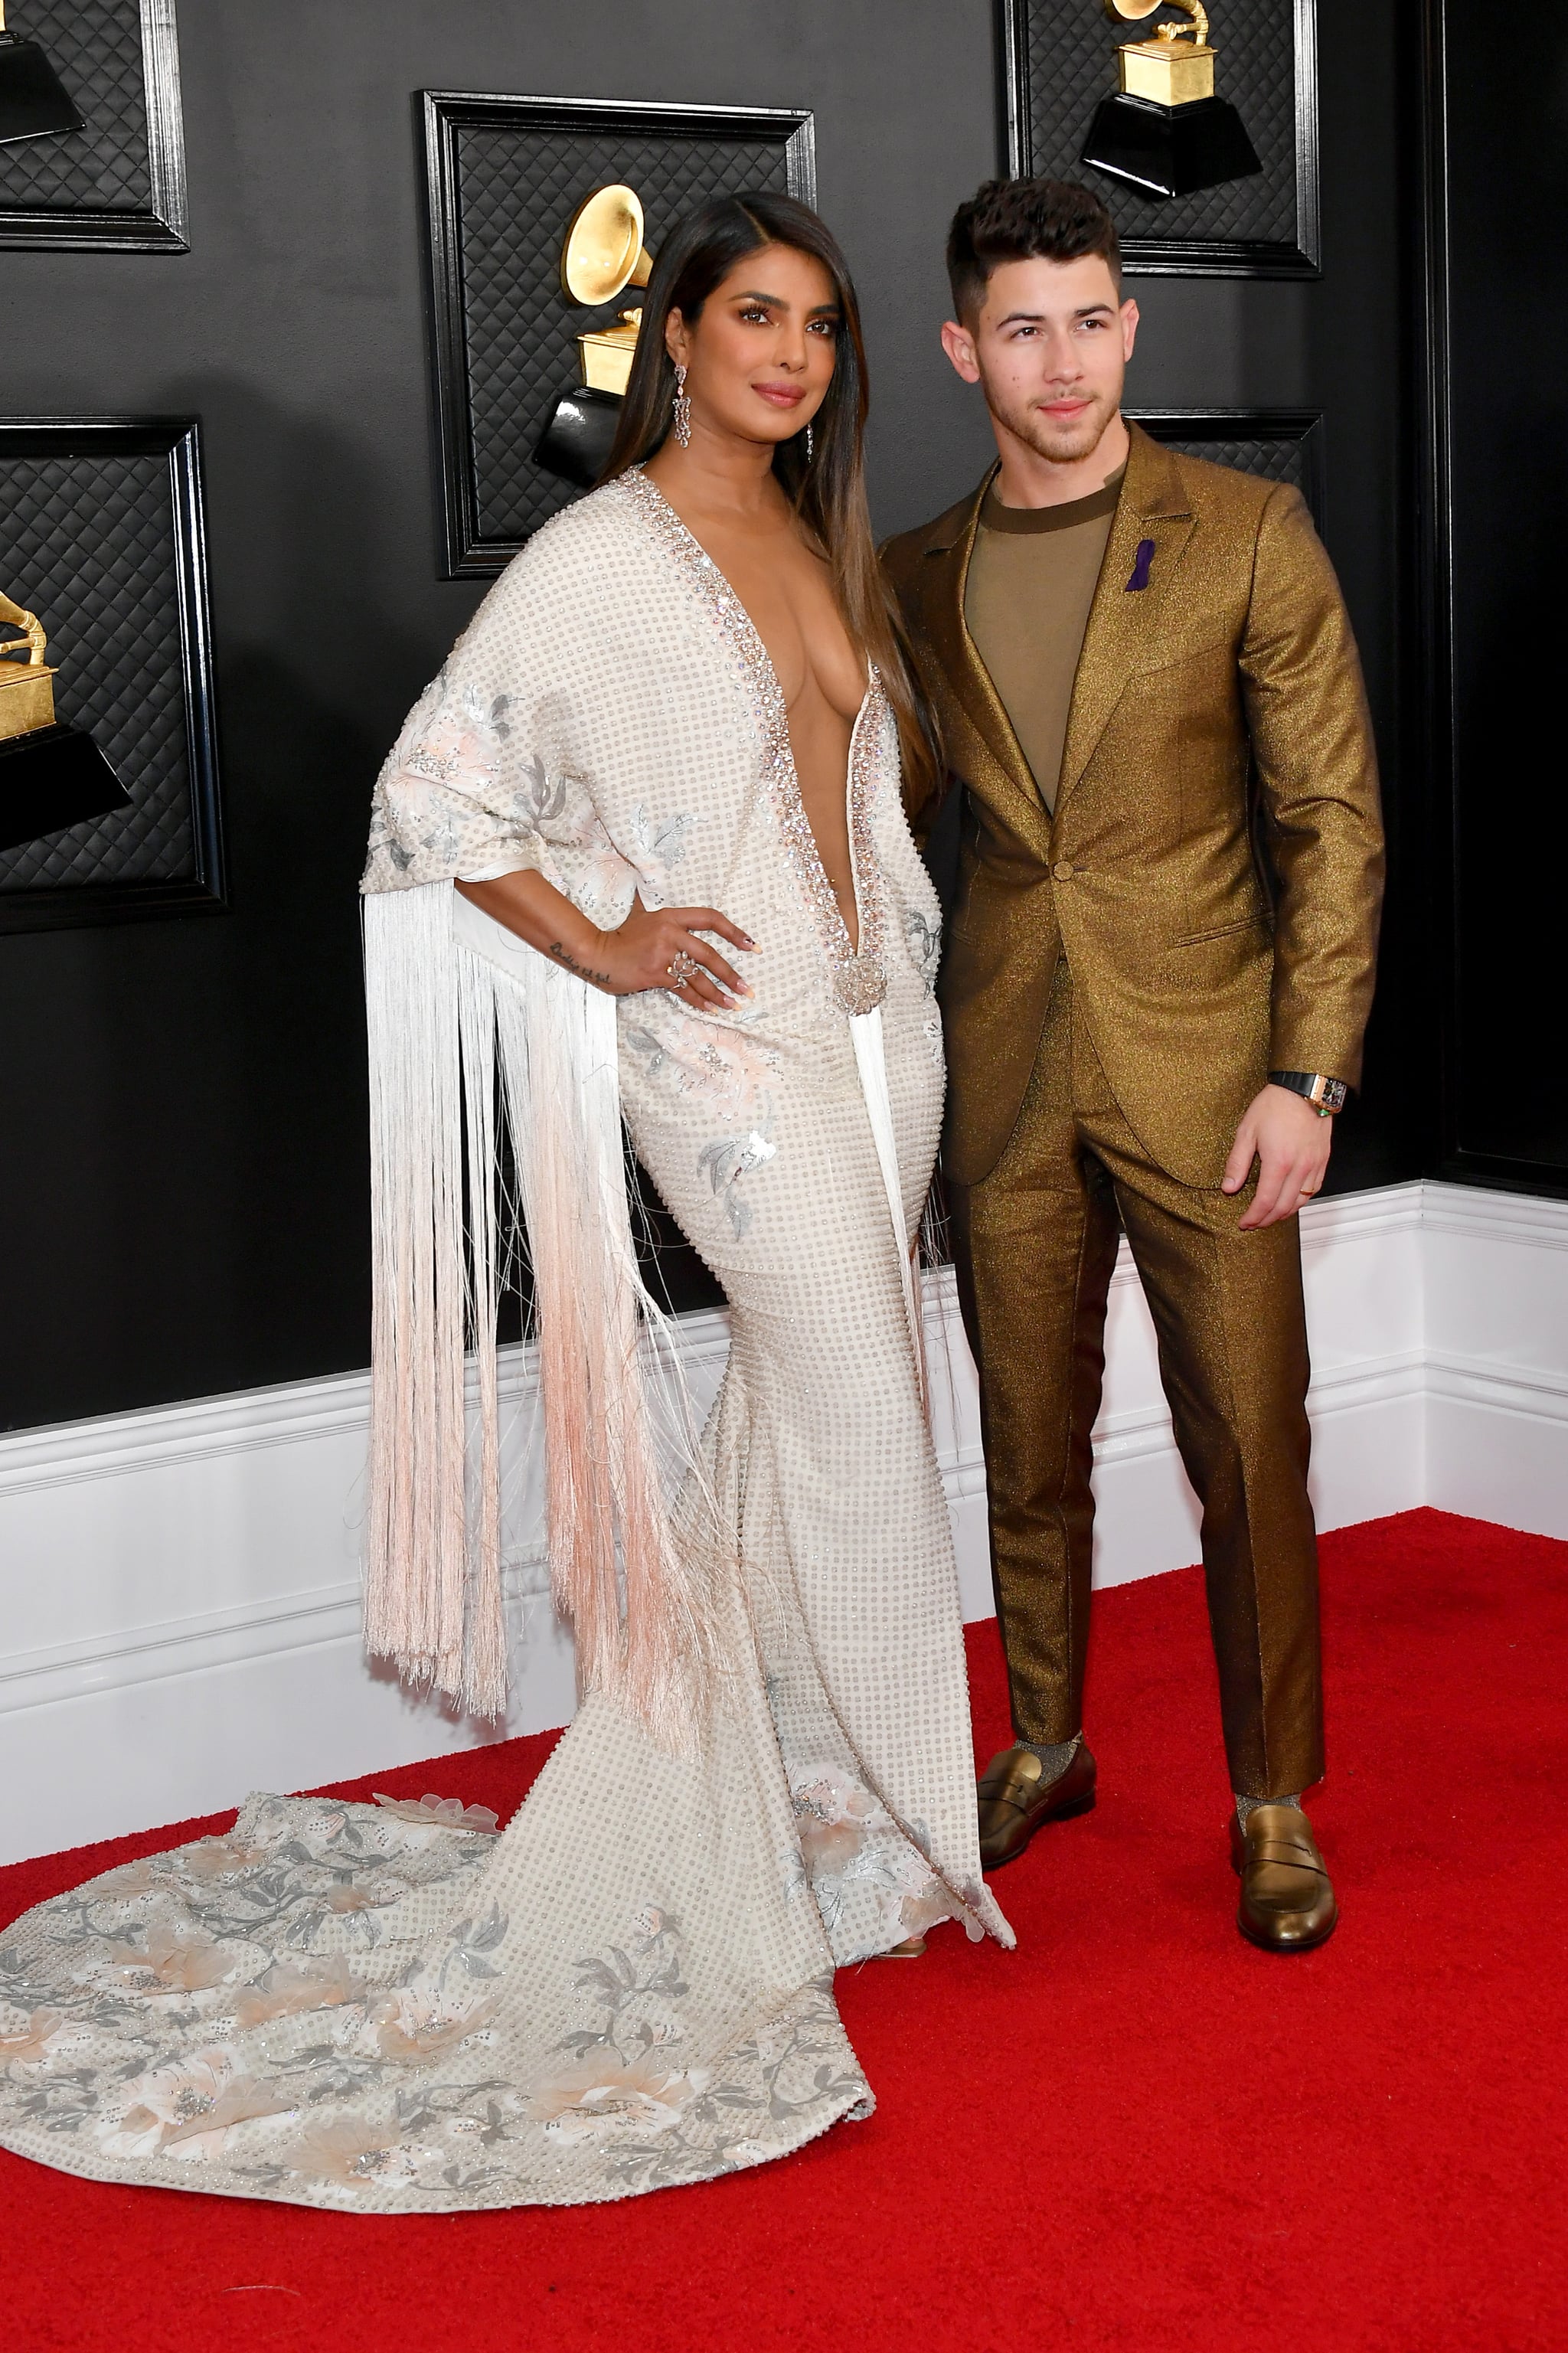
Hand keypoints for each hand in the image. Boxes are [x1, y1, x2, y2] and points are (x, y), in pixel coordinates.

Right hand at [590, 901, 755, 1009]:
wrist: (595, 953)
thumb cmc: (618, 936)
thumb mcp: (637, 914)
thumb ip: (647, 901)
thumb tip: (642, 878)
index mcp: (670, 916)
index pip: (710, 919)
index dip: (734, 932)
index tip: (751, 946)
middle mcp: (670, 933)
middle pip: (709, 955)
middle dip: (731, 974)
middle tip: (746, 989)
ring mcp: (663, 954)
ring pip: (699, 977)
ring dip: (718, 993)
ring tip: (734, 1005)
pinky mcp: (655, 974)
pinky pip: (683, 990)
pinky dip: (699, 1001)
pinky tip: (711, 1009)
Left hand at [1222, 1083, 1332, 1229]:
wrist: (1304, 1088)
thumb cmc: (1275, 1105)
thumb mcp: (1247, 1131)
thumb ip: (1237, 1163)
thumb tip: (1229, 1186)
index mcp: (1278, 1162)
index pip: (1265, 1202)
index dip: (1253, 1217)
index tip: (1244, 1223)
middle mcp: (1299, 1168)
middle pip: (1283, 1207)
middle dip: (1266, 1220)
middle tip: (1254, 1223)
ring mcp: (1314, 1165)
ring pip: (1301, 1201)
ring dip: (1284, 1213)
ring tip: (1270, 1216)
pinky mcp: (1323, 1160)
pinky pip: (1314, 1189)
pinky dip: (1301, 1200)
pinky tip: (1291, 1200)